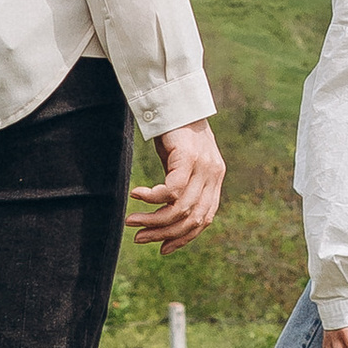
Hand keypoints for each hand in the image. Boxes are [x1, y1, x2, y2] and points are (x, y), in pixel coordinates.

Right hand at [129, 123, 224, 250]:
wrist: (177, 99)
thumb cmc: (176, 133)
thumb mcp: (182, 165)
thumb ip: (182, 187)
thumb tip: (167, 213)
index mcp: (215, 181)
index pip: (204, 220)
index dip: (184, 238)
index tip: (162, 249)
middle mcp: (213, 175)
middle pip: (192, 218)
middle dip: (164, 233)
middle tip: (139, 238)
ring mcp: (203, 166)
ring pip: (179, 207)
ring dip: (153, 219)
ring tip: (132, 221)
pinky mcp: (188, 157)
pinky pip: (171, 190)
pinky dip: (152, 198)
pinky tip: (136, 195)